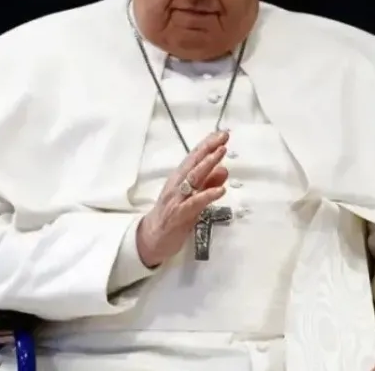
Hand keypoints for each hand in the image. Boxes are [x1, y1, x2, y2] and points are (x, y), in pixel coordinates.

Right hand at [136, 131, 229, 266]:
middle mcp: (177, 185)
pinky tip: (220, 190)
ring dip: (207, 165)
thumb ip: (207, 183)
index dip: (207, 145)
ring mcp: (177, 199)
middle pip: (193, 163)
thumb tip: (223, 168)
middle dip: (208, 148)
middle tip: (223, 137)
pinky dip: (207, 195)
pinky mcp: (179, 214)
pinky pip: (194, 203)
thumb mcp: (193, 197)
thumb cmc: (172, 217)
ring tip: (221, 153)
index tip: (221, 134)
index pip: (194, 158)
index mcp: (179, 179)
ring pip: (193, 178)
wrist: (151, 240)